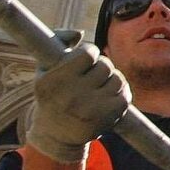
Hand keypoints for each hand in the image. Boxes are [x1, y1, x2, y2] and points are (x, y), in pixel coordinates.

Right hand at [28, 35, 129, 163]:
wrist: (56, 136)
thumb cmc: (51, 96)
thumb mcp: (44, 69)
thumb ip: (58, 42)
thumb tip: (79, 33)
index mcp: (53, 82)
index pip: (88, 53)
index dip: (90, 52)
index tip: (87, 58)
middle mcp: (71, 96)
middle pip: (105, 65)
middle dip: (101, 66)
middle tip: (93, 74)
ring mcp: (91, 109)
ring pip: (118, 78)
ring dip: (112, 79)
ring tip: (100, 86)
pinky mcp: (107, 119)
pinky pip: (125, 94)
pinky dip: (120, 92)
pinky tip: (109, 96)